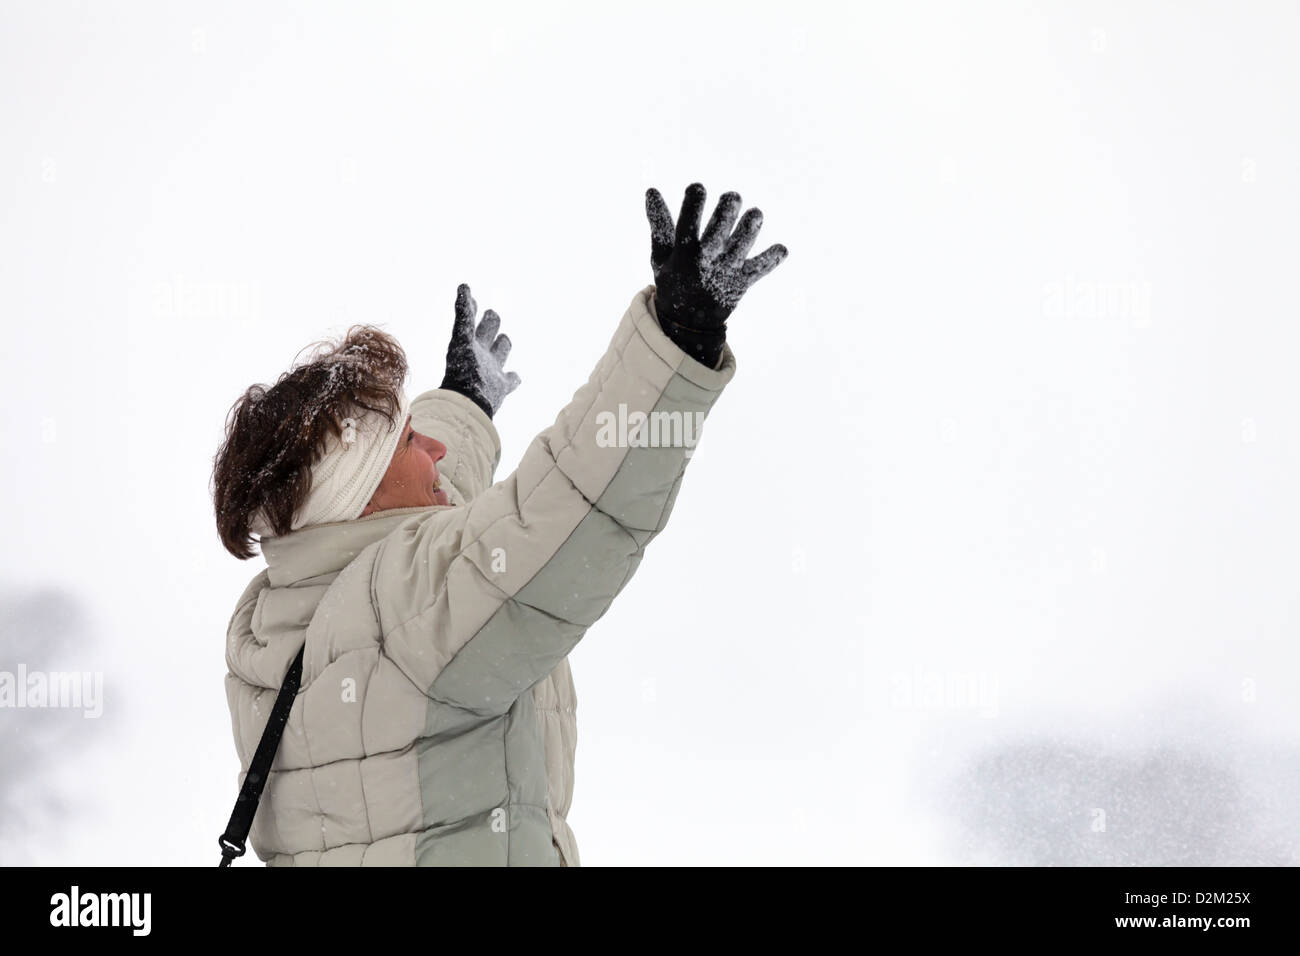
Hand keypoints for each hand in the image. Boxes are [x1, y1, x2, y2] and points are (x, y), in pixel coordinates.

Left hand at [439, 283, 520, 418]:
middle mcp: (479, 355)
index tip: (467, 293)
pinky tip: (515, 377)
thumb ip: (464, 313)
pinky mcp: (501, 387)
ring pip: (500, 352)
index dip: (469, 306)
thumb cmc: (463, 371)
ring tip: (503, 340)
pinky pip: (511, 380)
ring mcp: (491, 371)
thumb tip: (463, 286)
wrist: (468, 403)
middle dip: (490, 322)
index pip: (469, 320)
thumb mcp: (462, 337)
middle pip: (488, 332)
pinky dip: (514, 378)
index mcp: (468, 343)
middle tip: (491, 315)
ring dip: (503, 345)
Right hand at [645, 182, 787, 365]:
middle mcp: (704, 263)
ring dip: (749, 232)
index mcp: (683, 255)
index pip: (687, 226)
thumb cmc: (674, 279)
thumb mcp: (662, 255)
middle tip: (732, 197)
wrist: (687, 322)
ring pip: (739, 250)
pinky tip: (782, 249)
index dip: (692, 206)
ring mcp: (724, 274)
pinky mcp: (740, 283)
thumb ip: (660, 223)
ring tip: (756, 213)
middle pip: (716, 236)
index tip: (698, 187)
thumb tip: (651, 190)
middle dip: (725, 215)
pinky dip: (770, 262)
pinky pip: (757, 271)